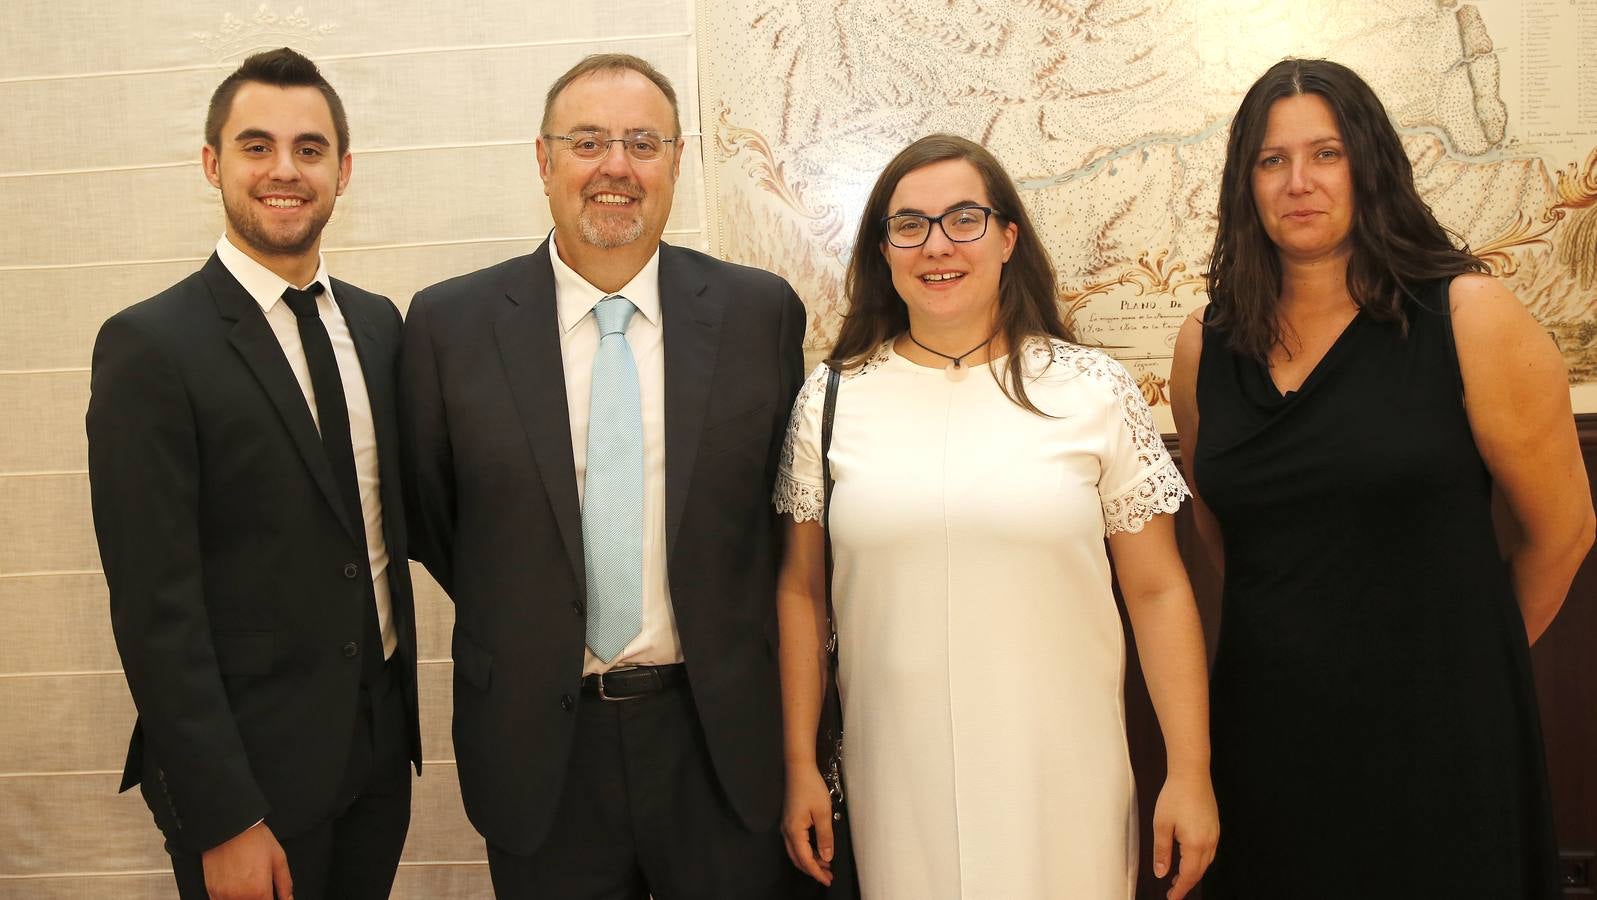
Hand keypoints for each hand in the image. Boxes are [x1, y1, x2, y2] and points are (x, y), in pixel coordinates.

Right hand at [201, 821, 292, 899]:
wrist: (230, 827)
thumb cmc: (254, 840)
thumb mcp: (278, 859)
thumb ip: (285, 884)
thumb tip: (288, 899)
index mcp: (259, 891)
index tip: (271, 896)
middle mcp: (240, 897)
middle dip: (259, 898)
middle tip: (259, 887)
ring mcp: (223, 896)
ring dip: (245, 899)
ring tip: (249, 885)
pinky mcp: (212, 891)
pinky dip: (231, 899)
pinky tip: (237, 888)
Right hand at [780, 764, 834, 885]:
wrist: (799, 769)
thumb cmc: (811, 788)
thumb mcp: (823, 813)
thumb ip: (825, 837)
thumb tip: (827, 857)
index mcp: (794, 831)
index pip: (805, 859)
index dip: (816, 872)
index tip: (828, 880)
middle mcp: (787, 832)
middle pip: (798, 859)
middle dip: (813, 869)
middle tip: (828, 876)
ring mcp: (786, 827)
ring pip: (796, 852)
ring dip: (810, 861)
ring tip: (826, 866)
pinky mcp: (789, 822)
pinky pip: (796, 844)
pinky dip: (807, 852)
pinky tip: (818, 851)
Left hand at [1151, 773, 1218, 899]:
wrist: (1191, 774)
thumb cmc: (1175, 796)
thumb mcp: (1161, 825)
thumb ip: (1161, 852)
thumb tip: (1161, 872)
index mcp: (1196, 844)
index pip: (1189, 876)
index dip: (1180, 890)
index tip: (1171, 898)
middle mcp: (1209, 842)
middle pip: (1199, 872)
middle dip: (1186, 883)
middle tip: (1172, 891)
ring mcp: (1214, 834)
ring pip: (1205, 862)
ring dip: (1192, 872)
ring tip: (1177, 877)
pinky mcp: (1214, 827)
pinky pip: (1209, 851)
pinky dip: (1198, 860)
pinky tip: (1188, 858)